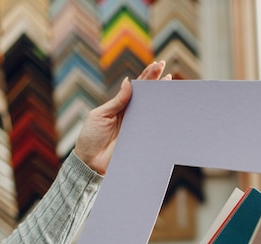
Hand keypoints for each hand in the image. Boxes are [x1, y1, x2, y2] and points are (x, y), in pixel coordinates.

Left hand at [74, 60, 171, 174]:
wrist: (90, 162)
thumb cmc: (91, 138)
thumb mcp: (100, 115)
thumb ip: (116, 101)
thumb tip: (129, 82)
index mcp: (119, 106)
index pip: (135, 88)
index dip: (146, 76)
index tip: (157, 65)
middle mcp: (130, 114)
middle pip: (147, 95)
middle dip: (156, 81)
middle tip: (165, 67)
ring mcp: (137, 126)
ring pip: (152, 108)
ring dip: (162, 96)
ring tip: (169, 81)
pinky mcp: (141, 138)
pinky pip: (153, 126)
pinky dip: (161, 117)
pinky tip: (168, 107)